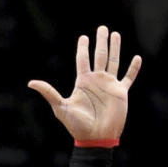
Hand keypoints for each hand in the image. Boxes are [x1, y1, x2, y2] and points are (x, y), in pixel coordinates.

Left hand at [29, 25, 141, 142]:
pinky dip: (133, 69)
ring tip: (116, 34)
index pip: (82, 59)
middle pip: (99, 56)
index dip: (83, 48)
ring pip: (113, 62)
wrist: (96, 138)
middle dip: (101, 41)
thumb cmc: (77, 125)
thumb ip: (48, 93)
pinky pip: (128, 78)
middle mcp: (97, 80)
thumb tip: (30, 83)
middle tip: (102, 28)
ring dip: (115, 48)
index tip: (83, 37)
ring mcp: (109, 86)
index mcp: (83, 81)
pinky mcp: (121, 93)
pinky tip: (137, 58)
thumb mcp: (61, 107)